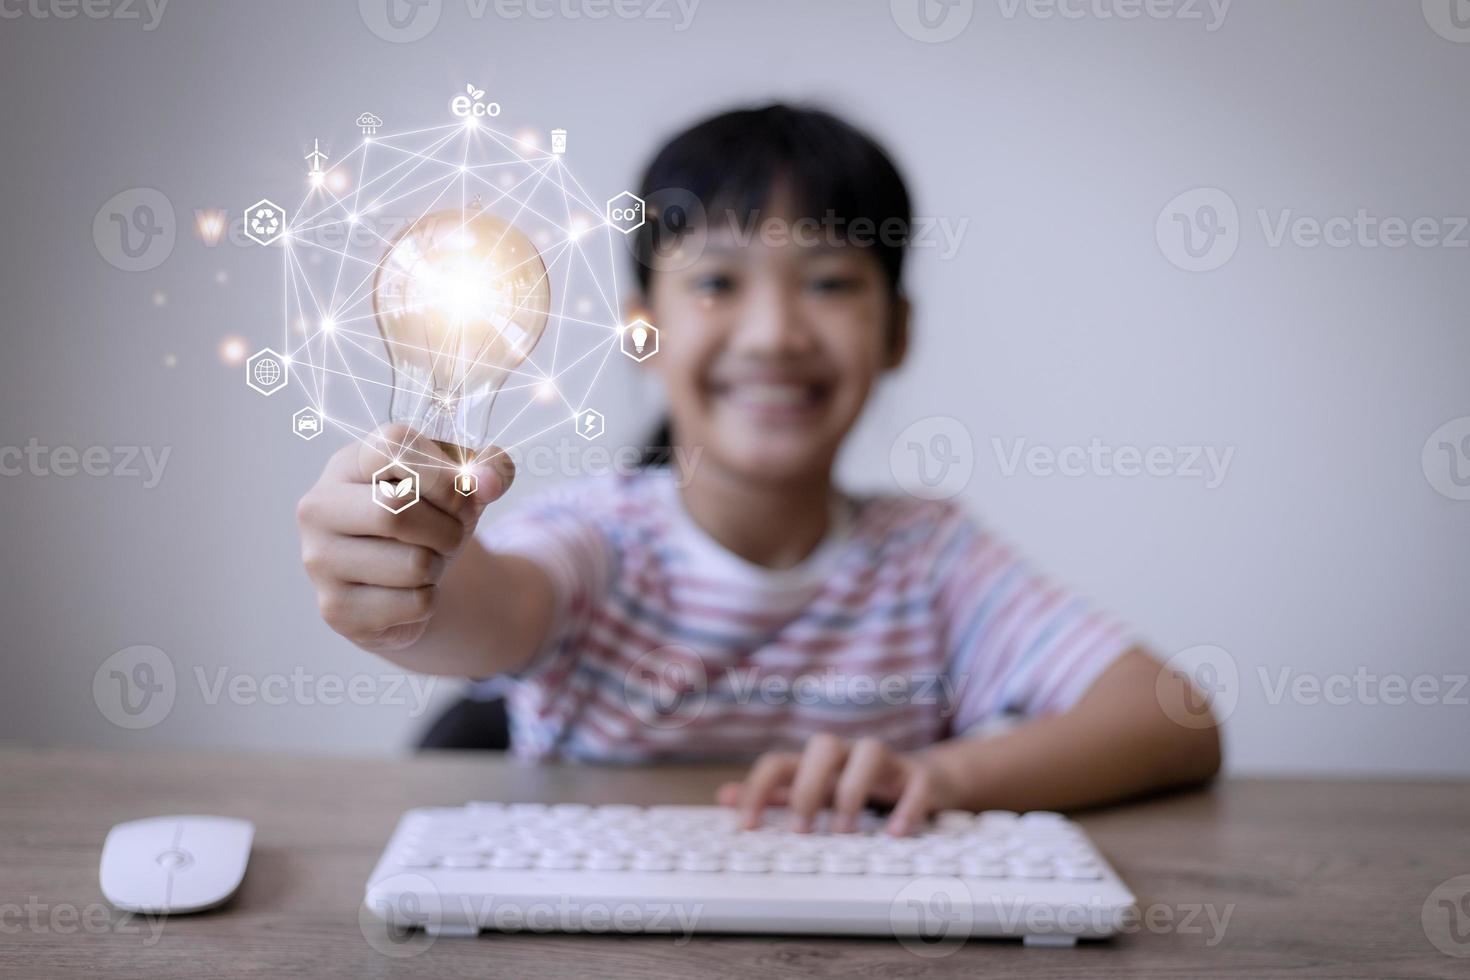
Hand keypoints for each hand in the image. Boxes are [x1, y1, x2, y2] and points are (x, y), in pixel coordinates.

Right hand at [297, 425, 514, 651]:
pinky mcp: (336, 608)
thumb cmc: (427, 517)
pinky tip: (407, 590)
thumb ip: (490, 470)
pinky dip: (429, 599)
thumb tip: (491, 482)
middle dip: (447, 528)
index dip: (443, 474)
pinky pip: (415, 604)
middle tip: (450, 533)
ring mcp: (320, 560)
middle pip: (395, 512)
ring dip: (439, 564)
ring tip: (424, 560)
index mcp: (348, 463)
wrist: (400, 579)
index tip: (461, 493)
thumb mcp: (460, 486)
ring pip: (413, 564)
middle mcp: (319, 507)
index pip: (394, 447)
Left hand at [715, 734, 962, 836]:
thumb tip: (724, 797)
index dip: (757, 790)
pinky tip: (895, 834)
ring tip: (843, 832)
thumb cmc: (856, 786)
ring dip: (853, 790)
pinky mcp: (921, 777)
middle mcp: (849, 756)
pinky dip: (907, 807)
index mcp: (817, 763)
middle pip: (824, 745)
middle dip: (808, 787)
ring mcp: (887, 764)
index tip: (746, 827)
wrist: (923, 779)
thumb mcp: (814, 791)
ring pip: (871, 751)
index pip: (778, 762)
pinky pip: (917, 782)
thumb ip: (773, 795)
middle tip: (800, 830)